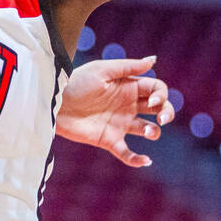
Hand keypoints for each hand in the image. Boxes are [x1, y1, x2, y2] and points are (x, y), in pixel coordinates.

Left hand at [55, 55, 174, 166]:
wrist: (54, 102)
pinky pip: (127, 153)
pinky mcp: (109, 140)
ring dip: (153, 132)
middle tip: (161, 119)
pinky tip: (145, 160)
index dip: (161, 95)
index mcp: (128, 86)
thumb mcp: (102, 70)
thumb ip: (128, 67)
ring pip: (148, 130)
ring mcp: (120, 123)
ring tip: (146, 131)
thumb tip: (154, 60)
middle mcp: (127, 105)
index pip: (156, 89)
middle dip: (167, 113)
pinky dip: (138, 160)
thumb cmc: (76, 81)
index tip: (152, 101)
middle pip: (158, 109)